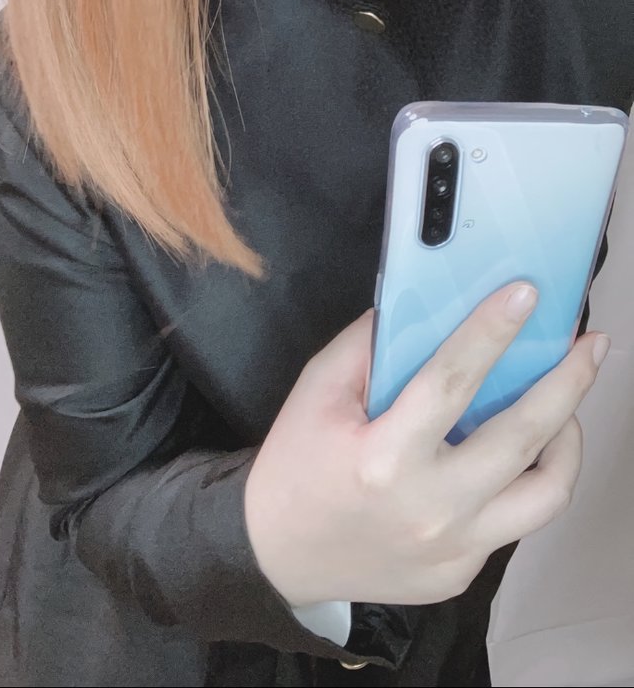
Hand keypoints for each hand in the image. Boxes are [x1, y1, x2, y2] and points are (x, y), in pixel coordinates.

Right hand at [244, 282, 607, 606]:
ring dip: (567, 441)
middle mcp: (430, 508)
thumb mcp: (317, 390)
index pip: (451, 382)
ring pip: (545, 494)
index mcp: (385, 458)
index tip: (528, 296)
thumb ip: (369, 347)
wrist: (278, 555)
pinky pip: (513, 521)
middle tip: (591, 345)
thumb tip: (426, 307)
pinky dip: (522, 479)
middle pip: (521, 438)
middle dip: (568, 383)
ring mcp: (453, 549)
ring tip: (567, 408)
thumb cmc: (297, 463)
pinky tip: (515, 454)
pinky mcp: (461, 573)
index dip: (491, 333)